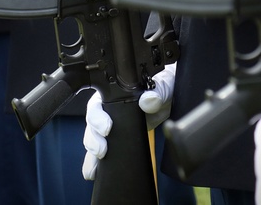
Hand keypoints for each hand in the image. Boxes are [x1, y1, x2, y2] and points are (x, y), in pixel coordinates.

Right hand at [80, 63, 175, 180]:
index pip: (97, 106)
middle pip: (91, 126)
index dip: (97, 118)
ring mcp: (110, 126)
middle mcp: (106, 110)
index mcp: (112, 94)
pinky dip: (95, 163)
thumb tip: (147, 100)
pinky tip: (94, 174)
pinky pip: (101, 152)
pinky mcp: (116, 140)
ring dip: (92, 154)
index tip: (107, 128)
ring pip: (93, 140)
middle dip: (93, 140)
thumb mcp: (162, 87)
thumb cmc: (161, 87)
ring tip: (94, 168)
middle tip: (102, 150)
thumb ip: (155, 92)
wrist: (169, 99)